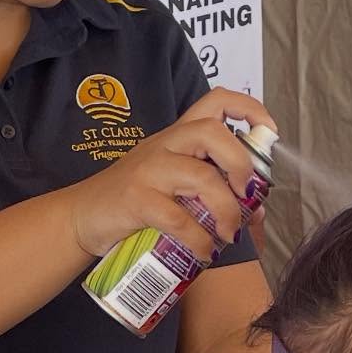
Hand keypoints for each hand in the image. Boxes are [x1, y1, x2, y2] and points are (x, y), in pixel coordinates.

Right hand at [63, 89, 278, 264]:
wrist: (82, 216)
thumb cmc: (132, 201)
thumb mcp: (171, 183)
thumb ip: (209, 188)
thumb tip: (256, 208)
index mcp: (177, 136)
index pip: (216, 100)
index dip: (249, 109)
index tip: (269, 134)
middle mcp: (164, 145)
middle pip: (213, 132)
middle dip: (242, 163)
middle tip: (247, 194)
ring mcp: (149, 170)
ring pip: (202, 177)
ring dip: (227, 209)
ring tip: (229, 233)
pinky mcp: (136, 200)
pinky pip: (179, 219)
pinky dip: (201, 240)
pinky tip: (205, 252)